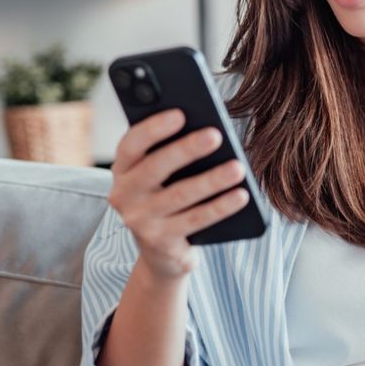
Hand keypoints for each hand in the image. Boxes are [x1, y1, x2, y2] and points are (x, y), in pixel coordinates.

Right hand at [107, 108, 250, 280]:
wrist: (161, 251)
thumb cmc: (166, 195)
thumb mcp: (160, 174)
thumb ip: (170, 149)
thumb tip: (205, 127)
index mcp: (123, 169)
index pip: (131, 144)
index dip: (154, 129)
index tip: (180, 114)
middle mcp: (124, 195)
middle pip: (155, 168)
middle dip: (187, 149)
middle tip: (216, 135)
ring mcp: (140, 221)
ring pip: (180, 195)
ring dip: (212, 180)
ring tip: (238, 168)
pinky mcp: (160, 242)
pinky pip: (195, 221)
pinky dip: (220, 207)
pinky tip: (241, 195)